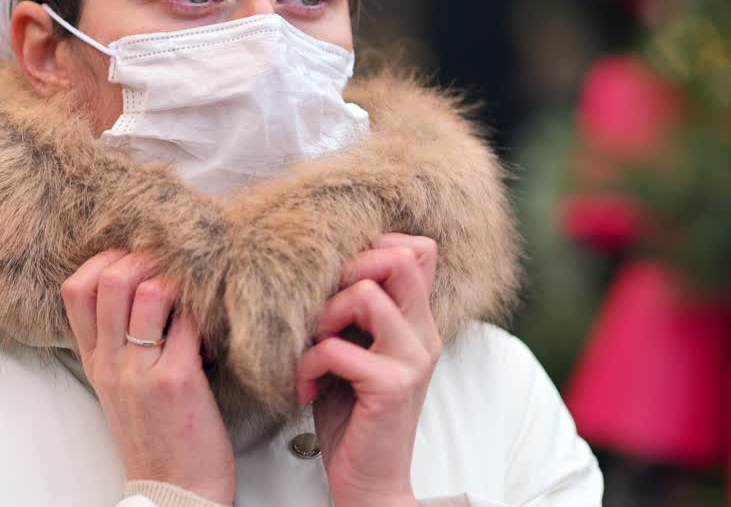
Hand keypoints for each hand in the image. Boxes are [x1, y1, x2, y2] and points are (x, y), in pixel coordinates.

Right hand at [61, 250, 234, 504]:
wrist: (175, 493)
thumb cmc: (159, 439)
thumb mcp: (123, 389)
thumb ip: (123, 345)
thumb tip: (145, 294)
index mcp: (95, 362)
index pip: (75, 289)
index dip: (105, 259)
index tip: (136, 259)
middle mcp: (111, 362)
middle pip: (108, 279)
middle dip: (143, 257)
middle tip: (171, 264)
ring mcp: (141, 370)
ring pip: (147, 291)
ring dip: (175, 277)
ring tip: (193, 289)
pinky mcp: (177, 379)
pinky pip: (188, 321)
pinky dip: (203, 309)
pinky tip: (214, 321)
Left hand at [296, 234, 441, 506]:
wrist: (370, 482)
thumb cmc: (353, 416)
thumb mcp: (357, 351)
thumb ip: (358, 313)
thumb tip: (333, 265)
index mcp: (418, 323)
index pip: (418, 251)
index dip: (373, 248)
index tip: (339, 282)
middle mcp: (423, 335)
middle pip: (398, 259)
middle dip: (347, 270)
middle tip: (321, 310)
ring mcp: (412, 360)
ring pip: (364, 295)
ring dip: (322, 317)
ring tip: (313, 348)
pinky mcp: (391, 387)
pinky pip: (336, 348)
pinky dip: (308, 363)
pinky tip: (306, 386)